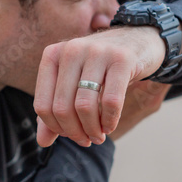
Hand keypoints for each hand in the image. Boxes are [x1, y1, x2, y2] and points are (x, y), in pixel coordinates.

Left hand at [33, 26, 166, 146]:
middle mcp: (72, 50)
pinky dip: (110, 121)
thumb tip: (43, 142)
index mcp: (53, 55)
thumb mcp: (74, 84)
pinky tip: (110, 125)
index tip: (71, 134)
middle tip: (87, 140)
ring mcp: (97, 52)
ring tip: (99, 135)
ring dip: (93, 130)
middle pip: (62, 108)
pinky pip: (111, 101)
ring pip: (84, 106)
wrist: (138, 40)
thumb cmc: (101, 68)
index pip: (43, 105)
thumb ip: (56, 110)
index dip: (56, 128)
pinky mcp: (122, 59)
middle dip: (75, 132)